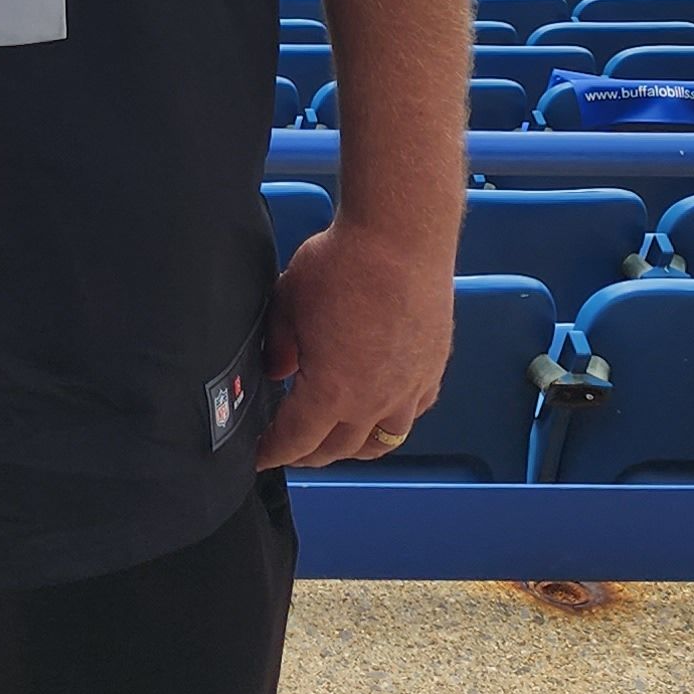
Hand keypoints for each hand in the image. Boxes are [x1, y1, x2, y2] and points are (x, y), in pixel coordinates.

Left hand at [256, 214, 452, 469]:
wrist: (401, 236)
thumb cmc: (344, 264)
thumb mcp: (288, 303)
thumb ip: (279, 346)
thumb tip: (277, 369)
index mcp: (332, 392)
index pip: (296, 440)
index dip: (273, 452)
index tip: (260, 456)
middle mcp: (375, 402)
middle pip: (338, 450)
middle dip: (308, 456)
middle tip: (289, 450)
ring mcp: (410, 389)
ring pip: (382, 441)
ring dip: (353, 447)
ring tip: (334, 441)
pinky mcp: (432, 369)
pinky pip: (413, 412)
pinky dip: (393, 420)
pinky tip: (382, 409)